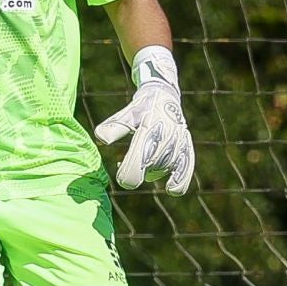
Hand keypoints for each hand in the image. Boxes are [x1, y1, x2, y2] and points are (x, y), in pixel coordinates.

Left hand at [94, 80, 194, 194]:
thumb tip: (100, 138)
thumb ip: (114, 127)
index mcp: (149, 129)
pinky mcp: (186, 148)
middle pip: (149, 169)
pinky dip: (179, 181)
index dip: (127, 174)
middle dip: (135, 170)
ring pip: (162, 170)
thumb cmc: (141, 108)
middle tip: (122, 163)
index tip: (121, 173)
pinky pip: (185, 170)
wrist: (164, 96)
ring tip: (142, 159)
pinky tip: (170, 189)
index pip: (138, 160)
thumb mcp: (126, 114)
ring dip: (151, 171)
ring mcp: (177, 144)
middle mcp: (165, 137)